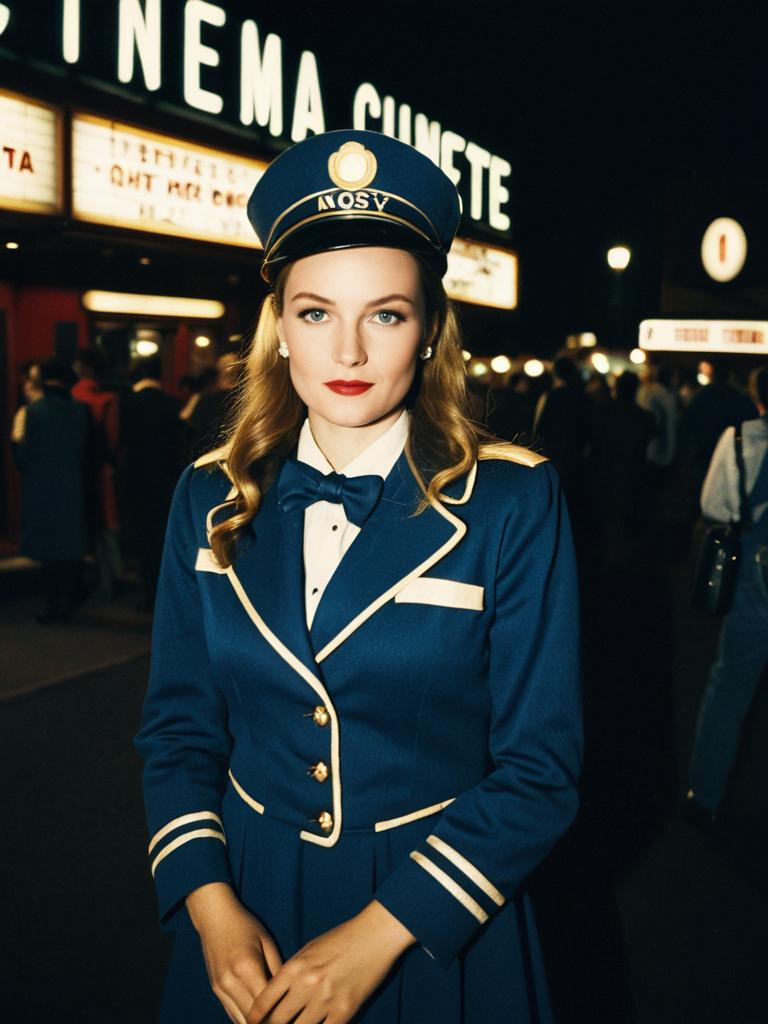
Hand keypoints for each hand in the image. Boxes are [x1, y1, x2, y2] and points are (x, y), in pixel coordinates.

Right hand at [186, 883, 283, 1023]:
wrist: (214, 917)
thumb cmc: (245, 926)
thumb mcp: (267, 943)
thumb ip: (278, 971)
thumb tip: (290, 995)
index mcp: (247, 968)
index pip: (267, 1004)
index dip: (281, 1014)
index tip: (294, 1016)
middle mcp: (231, 982)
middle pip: (253, 1018)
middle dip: (271, 1021)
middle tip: (288, 1020)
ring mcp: (221, 988)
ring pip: (241, 1020)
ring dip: (258, 1023)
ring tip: (275, 1020)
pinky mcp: (216, 990)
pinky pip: (233, 1013)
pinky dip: (246, 1019)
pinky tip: (260, 1019)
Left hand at [246, 900, 415, 1023]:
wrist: (374, 935)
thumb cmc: (341, 938)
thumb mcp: (310, 949)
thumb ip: (292, 972)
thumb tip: (278, 994)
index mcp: (295, 967)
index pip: (265, 1000)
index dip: (255, 1017)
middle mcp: (306, 986)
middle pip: (277, 1021)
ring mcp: (326, 1000)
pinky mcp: (345, 1011)